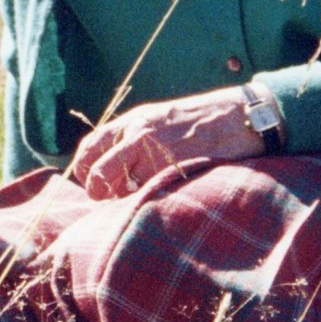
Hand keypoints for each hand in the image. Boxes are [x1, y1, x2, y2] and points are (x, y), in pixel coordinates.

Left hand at [68, 86, 266, 198]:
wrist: (236, 117)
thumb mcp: (157, 119)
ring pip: (123, 189)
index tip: (90, 184)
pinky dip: (146, 204)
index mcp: (131, 121)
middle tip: (106, 202)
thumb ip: (130, 138)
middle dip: (98, 193)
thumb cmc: (196, 121)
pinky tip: (155, 204)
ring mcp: (156, 153)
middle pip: (99, 173)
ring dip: (124, 202)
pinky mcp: (176, 169)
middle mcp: (137, 135)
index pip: (89, 148)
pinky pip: (149, 196)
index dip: (84, 171)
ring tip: (135, 204)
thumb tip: (106, 168)